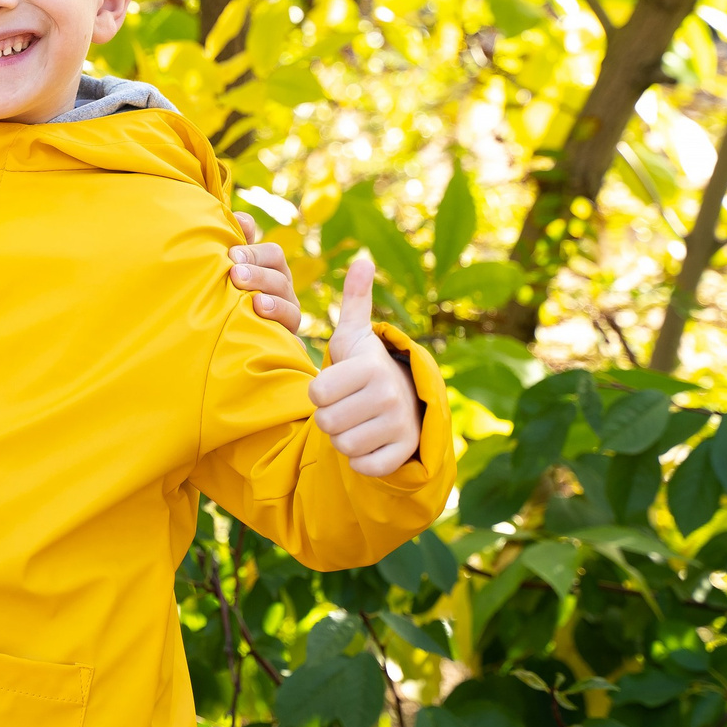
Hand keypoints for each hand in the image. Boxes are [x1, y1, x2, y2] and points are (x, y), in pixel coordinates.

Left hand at [227, 212, 301, 333]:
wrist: (228, 337)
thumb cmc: (230, 293)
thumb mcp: (233, 267)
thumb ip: (238, 243)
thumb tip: (242, 219)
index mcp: (272, 269)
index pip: (272, 255)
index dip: (254, 253)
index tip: (232, 255)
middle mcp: (284, 291)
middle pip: (280, 278)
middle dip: (258, 275)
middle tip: (236, 275)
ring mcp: (288, 316)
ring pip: (290, 308)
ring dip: (273, 304)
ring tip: (256, 303)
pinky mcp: (288, 341)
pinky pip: (292, 340)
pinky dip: (285, 338)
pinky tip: (271, 334)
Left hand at [307, 255, 421, 476]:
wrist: (410, 400)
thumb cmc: (368, 367)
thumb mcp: (356, 335)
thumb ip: (353, 300)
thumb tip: (361, 259)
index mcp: (370, 367)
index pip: (316, 393)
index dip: (318, 392)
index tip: (334, 385)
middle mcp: (388, 395)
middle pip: (327, 422)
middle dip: (329, 417)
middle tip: (345, 406)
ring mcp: (399, 426)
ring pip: (343, 446)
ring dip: (343, 438)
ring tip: (355, 422)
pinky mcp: (403, 452)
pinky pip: (365, 466)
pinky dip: (361, 460)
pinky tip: (368, 441)